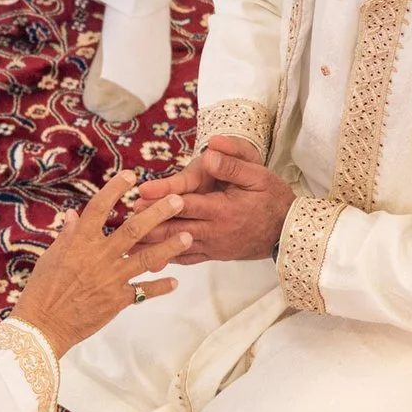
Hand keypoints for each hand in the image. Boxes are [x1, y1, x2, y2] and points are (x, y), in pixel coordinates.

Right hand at [10, 172, 188, 357]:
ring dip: (170, 246)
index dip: (115, 189)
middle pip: (134, 229)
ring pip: (147, 258)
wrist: (45, 323)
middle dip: (159, 213)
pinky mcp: (118, 300)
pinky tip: (174, 282)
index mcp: (80, 241)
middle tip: (178, 200)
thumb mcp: (51, 256)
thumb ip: (68, 235)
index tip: (131, 175)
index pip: (99, 207)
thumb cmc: (43, 288)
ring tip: (188, 236)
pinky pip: (144, 292)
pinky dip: (160, 286)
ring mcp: (111, 278)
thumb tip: (73, 215)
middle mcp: (100, 255)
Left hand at [134, 147, 292, 266]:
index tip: (140, 197)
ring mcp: (213, 247)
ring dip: (152, 245)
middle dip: (148, 226)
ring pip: (176, 247)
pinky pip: (187, 258)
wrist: (288, 231)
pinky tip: (150, 258)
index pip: (186, 204)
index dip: (162, 201)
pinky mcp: (214, 255)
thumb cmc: (273, 199)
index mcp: (223, 210)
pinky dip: (168, 258)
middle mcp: (214, 232)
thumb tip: (209, 153)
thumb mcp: (259, 175)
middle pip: (174, 229)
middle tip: (123, 224)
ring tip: (127, 245)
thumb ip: (232, 164)